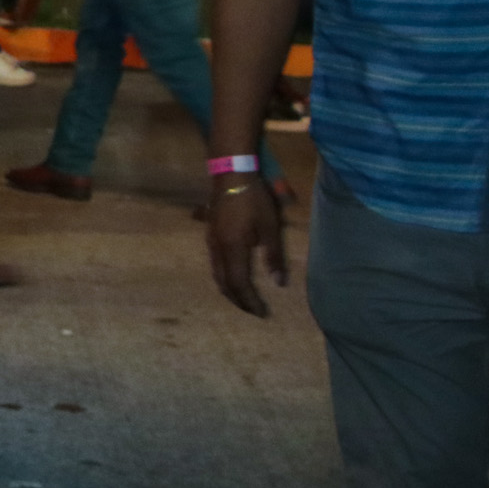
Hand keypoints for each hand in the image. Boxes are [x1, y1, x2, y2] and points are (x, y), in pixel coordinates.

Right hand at [206, 177, 285, 318]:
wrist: (231, 174)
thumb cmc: (254, 199)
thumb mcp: (270, 227)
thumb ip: (274, 256)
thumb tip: (279, 283)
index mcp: (233, 249)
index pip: (239, 284)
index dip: (250, 301)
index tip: (262, 313)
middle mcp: (217, 249)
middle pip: (224, 283)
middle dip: (238, 300)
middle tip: (253, 310)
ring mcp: (211, 241)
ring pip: (216, 274)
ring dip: (229, 289)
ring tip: (243, 297)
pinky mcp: (210, 234)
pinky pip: (215, 263)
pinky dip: (224, 276)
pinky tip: (233, 274)